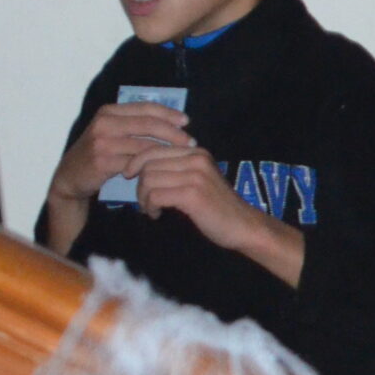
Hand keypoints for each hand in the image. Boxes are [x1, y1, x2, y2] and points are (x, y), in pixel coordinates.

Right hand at [43, 103, 193, 249]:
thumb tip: (174, 120)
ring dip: (166, 152)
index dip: (169, 113)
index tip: (187, 121)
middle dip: (174, 133)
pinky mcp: (103, 161)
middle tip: (191, 142)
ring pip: (145, 145)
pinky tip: (161, 168)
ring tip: (180, 156)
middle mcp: (104, 123)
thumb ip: (135, 123)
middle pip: (149, 124)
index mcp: (109, 112)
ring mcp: (102, 142)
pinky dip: (151, 165)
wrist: (70, 176)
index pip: (146, 107)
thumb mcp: (113, 132)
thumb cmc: (100, 152)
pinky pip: (136, 162)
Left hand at [128, 146, 305, 286]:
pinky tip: (158, 214)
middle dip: (140, 185)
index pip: (153, 149)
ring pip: (149, 180)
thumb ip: (177, 168)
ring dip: (143, 198)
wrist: (243, 225)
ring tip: (152, 208)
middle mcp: (197, 159)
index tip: (131, 177)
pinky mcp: (192, 194)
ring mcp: (196, 176)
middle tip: (146, 201)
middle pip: (148, 165)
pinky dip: (150, 207)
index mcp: (197, 153)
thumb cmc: (217, 206)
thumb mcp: (198, 178)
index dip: (135, 163)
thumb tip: (140, 166)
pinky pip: (155, 195)